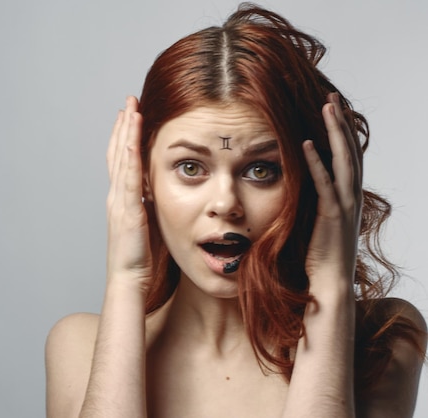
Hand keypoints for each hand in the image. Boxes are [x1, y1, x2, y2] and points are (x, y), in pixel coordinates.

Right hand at [105, 97, 152, 290]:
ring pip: (121, 159)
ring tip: (131, 108)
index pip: (121, 160)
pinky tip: (132, 137)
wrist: (130, 280)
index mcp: (122, 199)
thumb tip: (161, 190)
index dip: (124, 137)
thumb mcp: (148, 225)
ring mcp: (120, 202)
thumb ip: (151, 205)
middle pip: (117, 153)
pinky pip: (128, 177)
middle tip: (129, 101)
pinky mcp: (128, 210)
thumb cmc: (141, 259)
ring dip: (126, 132)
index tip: (131, 116)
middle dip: (123, 126)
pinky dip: (129, 155)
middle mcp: (116, 196)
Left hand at [303, 92, 362, 295]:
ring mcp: (344, 206)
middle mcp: (350, 197)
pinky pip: (324, 185)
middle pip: (349, 151)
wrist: (329, 283)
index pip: (348, 157)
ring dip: (335, 133)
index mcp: (348, 197)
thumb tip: (303, 184)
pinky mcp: (331, 216)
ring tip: (327, 108)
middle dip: (341, 123)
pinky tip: (307, 145)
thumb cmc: (321, 255)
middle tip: (333, 98)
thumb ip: (317, 201)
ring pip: (343, 161)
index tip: (334, 110)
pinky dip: (317, 164)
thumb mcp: (320, 221)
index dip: (342, 132)